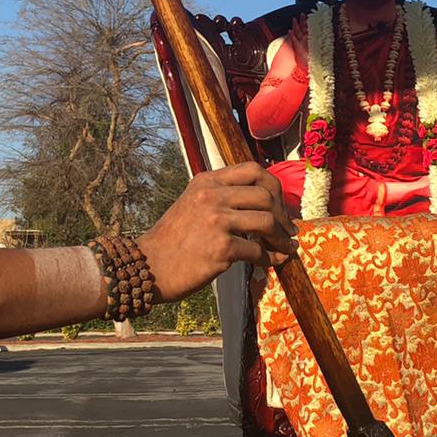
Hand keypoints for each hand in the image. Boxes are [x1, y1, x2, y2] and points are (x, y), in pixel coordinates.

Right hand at [138, 162, 297, 301]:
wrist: (148, 267)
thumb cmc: (173, 240)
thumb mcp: (192, 204)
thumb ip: (221, 197)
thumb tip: (262, 204)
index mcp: (206, 182)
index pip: (252, 170)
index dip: (273, 186)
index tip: (279, 203)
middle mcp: (212, 196)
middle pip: (265, 195)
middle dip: (283, 214)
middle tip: (288, 229)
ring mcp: (216, 221)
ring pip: (266, 221)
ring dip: (282, 237)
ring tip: (286, 246)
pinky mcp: (221, 248)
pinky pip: (258, 251)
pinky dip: (271, 258)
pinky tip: (273, 262)